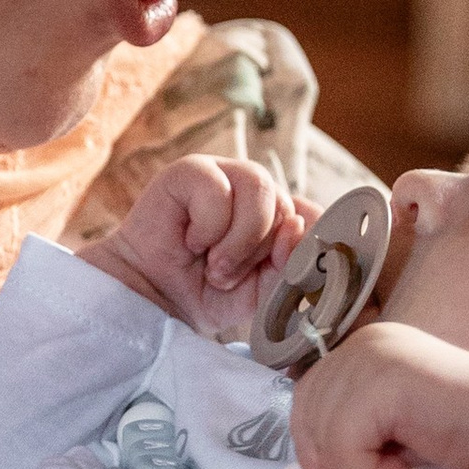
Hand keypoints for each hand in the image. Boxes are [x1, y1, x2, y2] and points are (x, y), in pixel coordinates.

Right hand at [81, 153, 308, 339]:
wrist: (153, 299)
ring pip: (261, 190)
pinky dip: (208, 227)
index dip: (304, 242)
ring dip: (237, 241)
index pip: (315, 213)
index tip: (279, 272)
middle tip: (226, 276)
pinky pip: (220, 190)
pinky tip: (189, 240)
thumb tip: (297, 228)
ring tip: (213, 263)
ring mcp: (224, 173)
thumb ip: (290, 267)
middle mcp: (255, 189)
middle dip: (258, 252)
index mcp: (278, 214)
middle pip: (286, 206)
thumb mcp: (261, 293)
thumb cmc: (207, 293)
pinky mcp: (191, 170)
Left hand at [292, 324, 468, 468]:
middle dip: (328, 456)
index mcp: (364, 345)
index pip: (305, 392)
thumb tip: (304, 459)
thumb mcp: (386, 426)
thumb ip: (347, 423)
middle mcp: (365, 340)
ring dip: (358, 468)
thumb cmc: (454, 438)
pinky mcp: (384, 380)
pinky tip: (406, 466)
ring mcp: (374, 355)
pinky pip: (343, 442)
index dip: (307, 438)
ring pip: (323, 430)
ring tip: (399, 468)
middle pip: (305, 408)